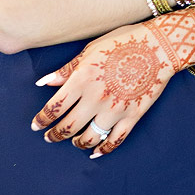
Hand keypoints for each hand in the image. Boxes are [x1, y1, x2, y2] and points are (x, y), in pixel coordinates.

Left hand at [31, 9, 194, 157]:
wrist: (158, 46)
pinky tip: (95, 152)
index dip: (41, 119)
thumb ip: (67, 69)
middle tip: (49, 137)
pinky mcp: (132, 116)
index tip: (36, 125)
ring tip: (73, 141)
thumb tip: (44, 83)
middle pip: (67, 126)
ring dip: (76, 143)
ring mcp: (114, 109)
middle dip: (54, 135)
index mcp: (82, 79)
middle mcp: (95, 98)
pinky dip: (103, 150)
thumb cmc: (123, 42)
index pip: (54, 107)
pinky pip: (114, 140)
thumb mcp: (91, 50)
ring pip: (88, 137)